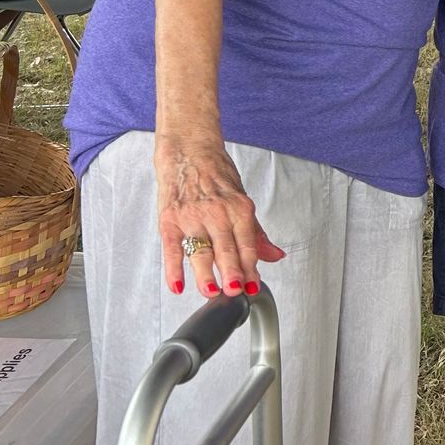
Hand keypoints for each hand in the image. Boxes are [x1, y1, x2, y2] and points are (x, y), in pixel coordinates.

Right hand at [155, 135, 286, 296]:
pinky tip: (178, 286)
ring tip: (211, 291)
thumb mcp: (241, 200)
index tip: (253, 287)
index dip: (251, 268)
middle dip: (231, 273)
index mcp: (239, 208)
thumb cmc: (217, 176)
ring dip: (205, 274)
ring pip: (200, 251)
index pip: (247, 244)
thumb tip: (275, 255)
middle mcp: (217, 213)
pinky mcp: (170, 221)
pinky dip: (173, 270)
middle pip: (226, 249)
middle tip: (234, 292)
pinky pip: (172, 249)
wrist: (188, 152)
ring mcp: (192, 217)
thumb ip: (256, 233)